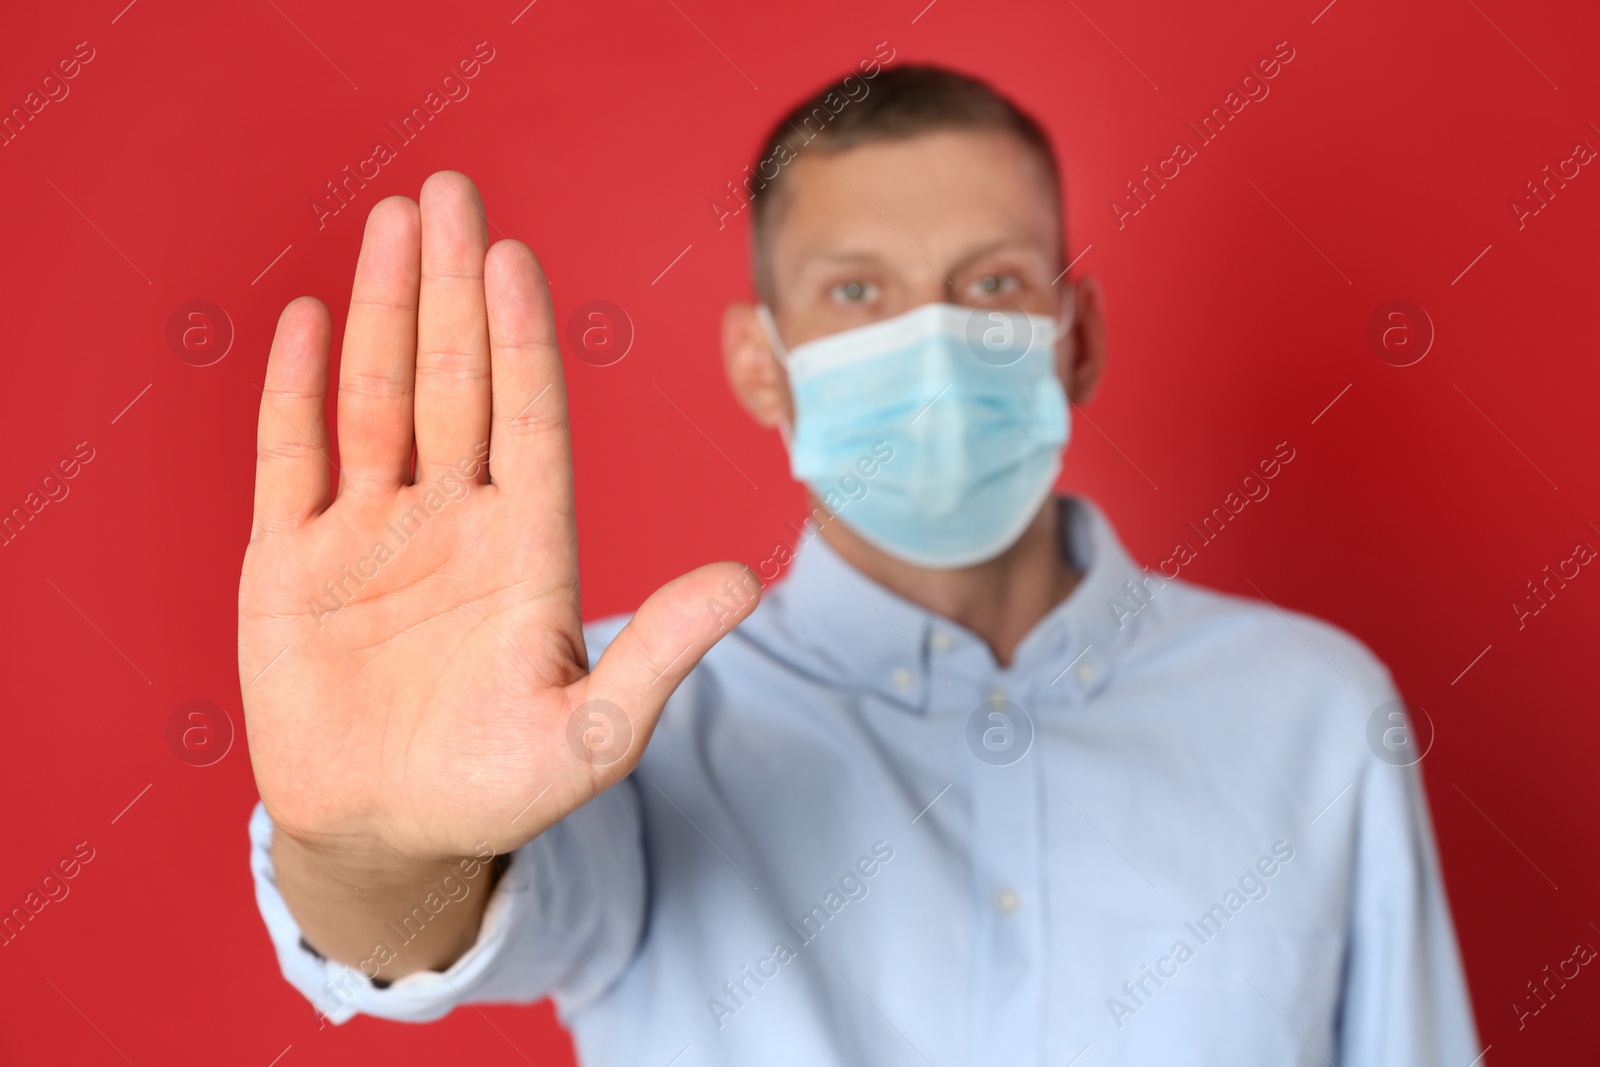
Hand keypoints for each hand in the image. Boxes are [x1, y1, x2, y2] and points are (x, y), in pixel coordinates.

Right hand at [239, 172, 758, 872]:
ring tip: (394, 224)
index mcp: (526, 550)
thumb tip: (748, 579)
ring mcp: (370, 534)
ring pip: (378, 399)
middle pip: (454, 384)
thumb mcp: (593, 735)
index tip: (516, 260)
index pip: (527, 422)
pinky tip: (310, 318)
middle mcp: (453, 522)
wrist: (390, 836)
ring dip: (383, 312)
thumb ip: (660, 652)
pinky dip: (296, 392)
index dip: (520, 342)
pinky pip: (291, 459)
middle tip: (453, 192)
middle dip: (452, 290)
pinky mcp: (293, 563)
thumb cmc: (499, 790)